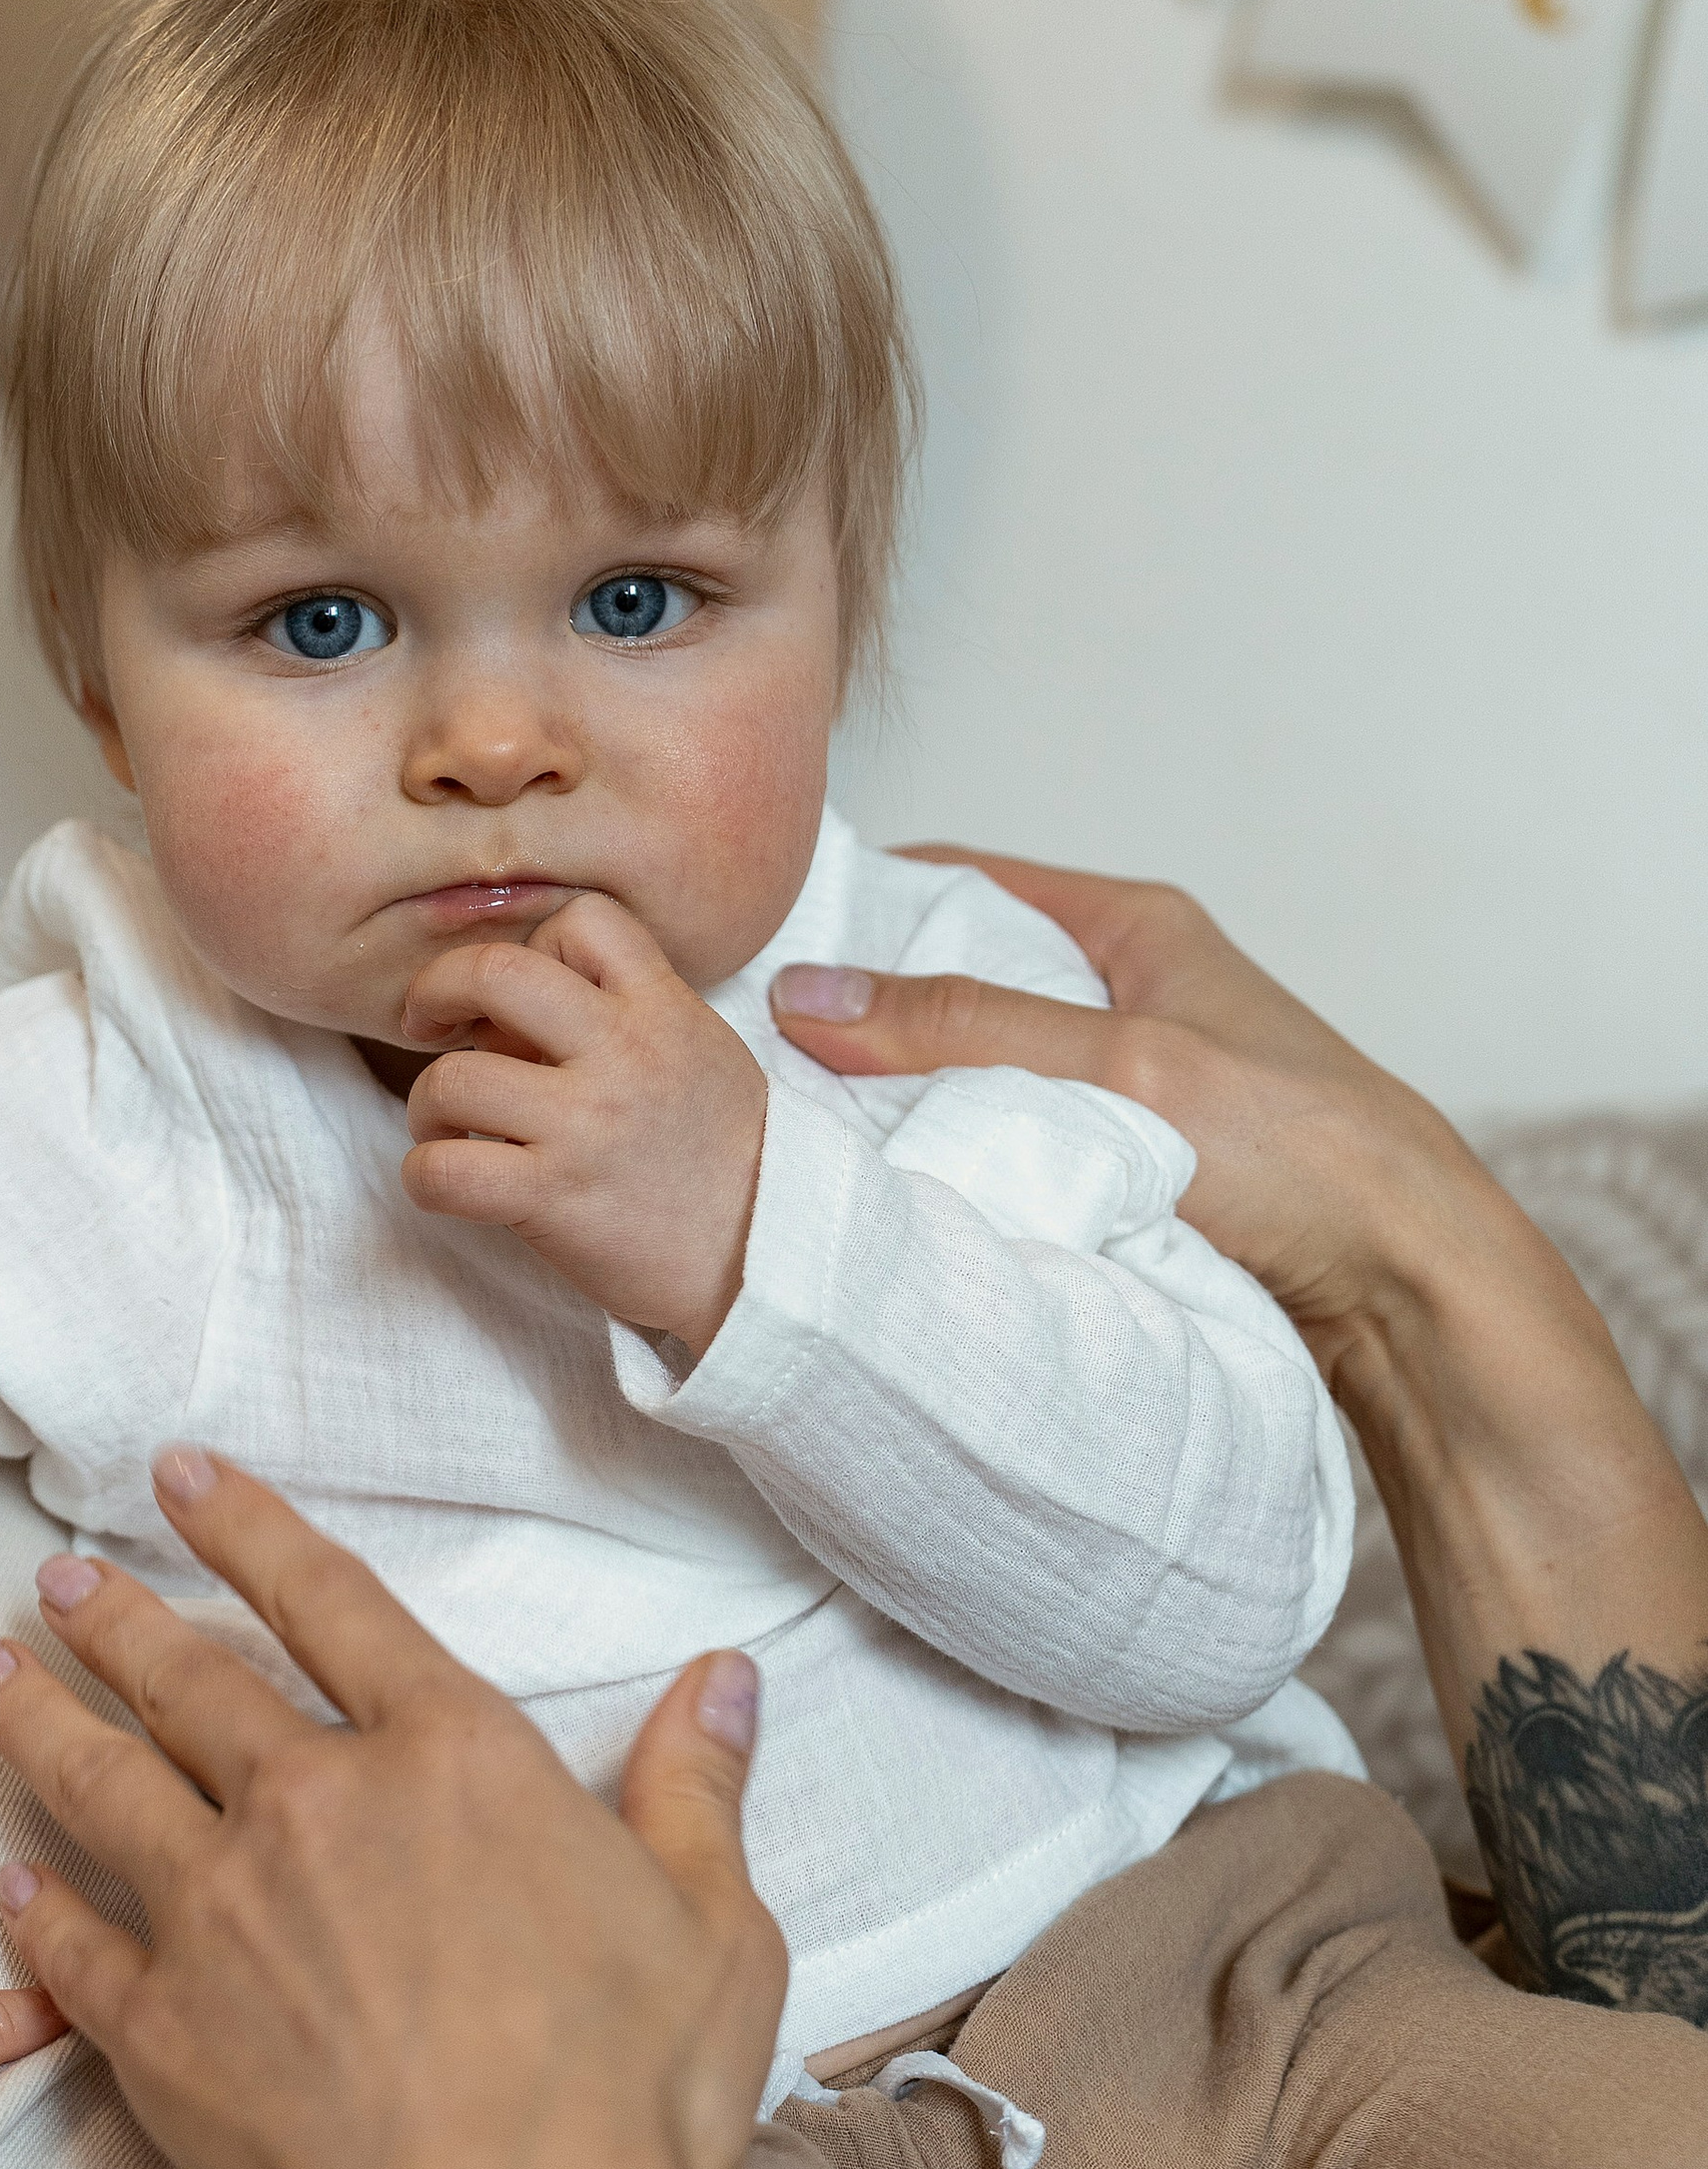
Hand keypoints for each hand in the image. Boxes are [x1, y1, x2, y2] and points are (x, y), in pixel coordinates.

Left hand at [0, 1448, 782, 2168]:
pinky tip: (3, 1881)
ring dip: (36, 1720)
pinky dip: (33, 1909)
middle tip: (51, 1579)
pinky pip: (74, 1947)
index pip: (330, 1602)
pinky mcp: (159, 2027)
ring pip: (101, 1784)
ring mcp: (220, 1913)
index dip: (248, 1528)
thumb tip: (723, 1679)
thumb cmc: (625, 2097)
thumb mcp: (713, 1926)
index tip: (178, 1475)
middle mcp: (315, 1806)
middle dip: (115, 1618)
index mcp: (453, 1758)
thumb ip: (696, 1792)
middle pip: (189, 1682)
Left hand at [396, 894, 766, 1357]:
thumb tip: (514, 1015)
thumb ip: (626, 1013)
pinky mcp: (553, 1197)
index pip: (582, 920)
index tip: (525, 995)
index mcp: (663, 1009)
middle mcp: (621, 1054)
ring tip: (446, 1126)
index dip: (535, 944)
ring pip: (452, 1079)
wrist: (766, 1260)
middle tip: (425, 1023)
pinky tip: (450, 1182)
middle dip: (436, 989)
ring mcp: (585, 1126)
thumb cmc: (724, 1160)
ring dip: (427, 1102)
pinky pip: (444, 1171)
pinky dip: (425, 1176)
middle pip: (494, 972)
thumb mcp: (701, 1052)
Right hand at [768, 848, 1487, 1381]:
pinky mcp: (1128, 1168)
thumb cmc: (1302, 1154)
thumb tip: (811, 992)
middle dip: (869, 1014)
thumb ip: (964, 1027)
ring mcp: (1125, 1083)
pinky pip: (1015, 1147)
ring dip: (912, 1101)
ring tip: (810, 1125)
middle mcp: (1126, 992)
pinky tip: (902, 1195)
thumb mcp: (1119, 1067)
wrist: (1409, 1288)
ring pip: (981, 1073)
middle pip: (960, 981)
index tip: (760, 942)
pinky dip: (961, 1163)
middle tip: (761, 1050)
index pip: (961, 881)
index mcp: (1135, 927)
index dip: (861, 903)